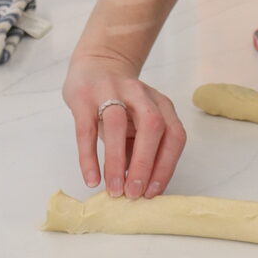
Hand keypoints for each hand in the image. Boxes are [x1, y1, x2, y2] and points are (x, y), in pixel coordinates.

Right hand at [63, 52, 185, 198]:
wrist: (97, 64)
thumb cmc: (122, 103)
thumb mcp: (138, 123)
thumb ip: (140, 149)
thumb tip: (140, 188)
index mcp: (161, 104)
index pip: (174, 135)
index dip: (166, 165)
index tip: (154, 192)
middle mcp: (141, 95)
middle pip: (152, 127)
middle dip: (145, 163)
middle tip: (135, 194)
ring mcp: (112, 92)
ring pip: (118, 125)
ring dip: (116, 161)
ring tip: (114, 190)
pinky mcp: (84, 96)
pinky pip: (86, 129)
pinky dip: (89, 156)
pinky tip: (92, 178)